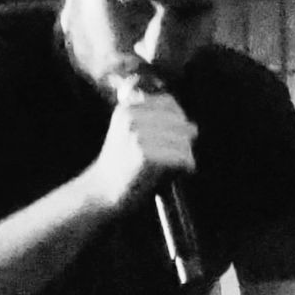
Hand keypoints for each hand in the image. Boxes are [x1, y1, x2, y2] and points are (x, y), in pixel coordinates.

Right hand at [90, 79, 197, 211]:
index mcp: (127, 109)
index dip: (180, 117)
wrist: (102, 191)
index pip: (168, 102)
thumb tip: (193, 126)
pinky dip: (187, 165)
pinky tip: (183, 171)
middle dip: (186, 138)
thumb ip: (153, 122)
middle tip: (184, 154)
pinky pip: (181, 156)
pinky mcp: (146, 156)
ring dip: (187, 154)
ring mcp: (138, 136)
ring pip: (182, 140)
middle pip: (178, 121)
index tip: (182, 133)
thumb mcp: (128, 133)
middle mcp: (131, 119)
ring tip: (182, 165)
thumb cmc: (120, 165)